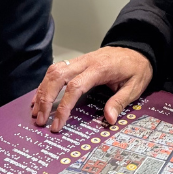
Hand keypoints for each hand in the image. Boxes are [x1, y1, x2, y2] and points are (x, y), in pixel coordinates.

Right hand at [30, 47, 152, 131]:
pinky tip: (40, 96)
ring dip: (42, 90)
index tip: (57, 124)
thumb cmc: (135, 68)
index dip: (64, 106)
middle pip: (58, 76)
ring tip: (36, 111)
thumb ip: (120, 102)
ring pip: (54, 70)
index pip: (75, 86)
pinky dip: (46, 83)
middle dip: (46, 98)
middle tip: (40, 120)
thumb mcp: (134, 86)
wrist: (136, 49)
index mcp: (100, 68)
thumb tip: (109, 119)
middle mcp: (86, 61)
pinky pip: (57, 69)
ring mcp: (80, 60)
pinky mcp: (77, 61)